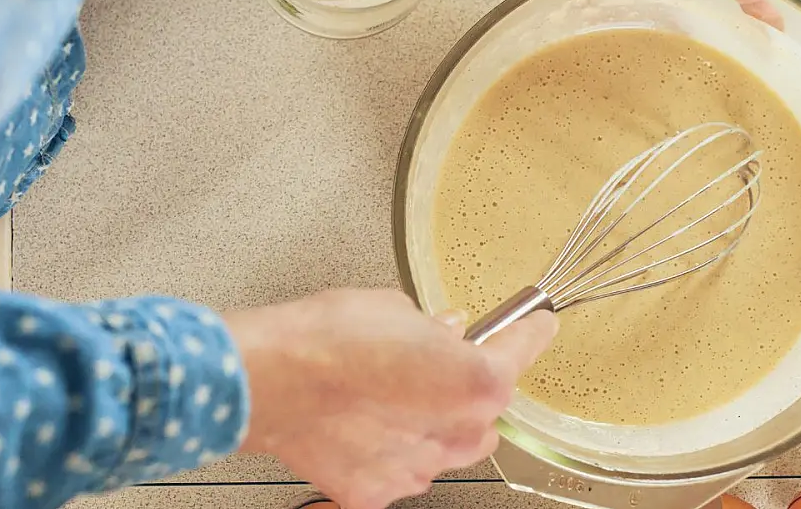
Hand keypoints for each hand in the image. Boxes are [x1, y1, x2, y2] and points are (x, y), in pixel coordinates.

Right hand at [226, 289, 558, 508]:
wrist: (264, 378)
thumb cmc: (326, 338)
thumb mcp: (393, 309)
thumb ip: (431, 329)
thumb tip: (440, 332)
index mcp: (475, 382)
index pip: (522, 352)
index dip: (529, 334)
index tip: (536, 326)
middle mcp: (455, 434)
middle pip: (485, 415)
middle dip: (468, 390)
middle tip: (437, 363)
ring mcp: (415, 469)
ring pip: (444, 449)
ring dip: (431, 425)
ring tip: (388, 396)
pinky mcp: (374, 491)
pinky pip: (398, 470)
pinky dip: (389, 450)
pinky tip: (361, 423)